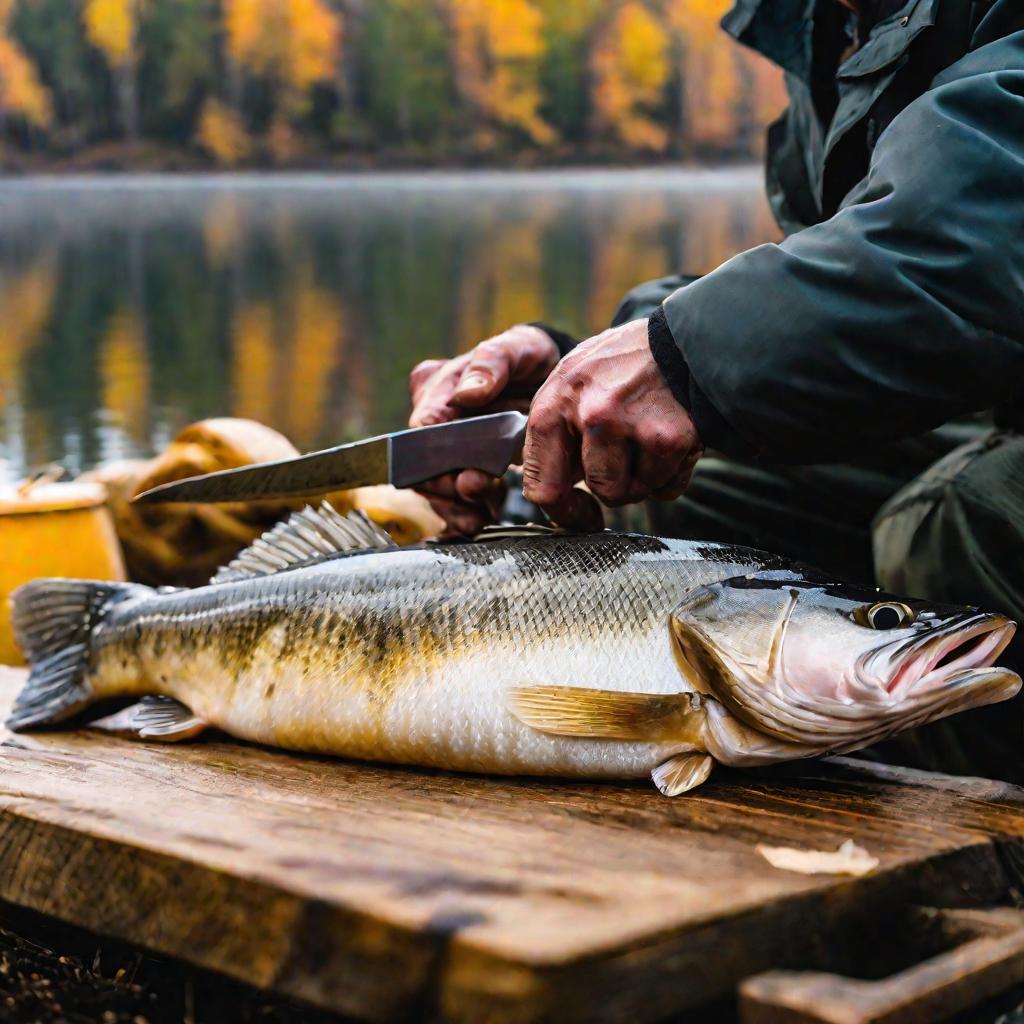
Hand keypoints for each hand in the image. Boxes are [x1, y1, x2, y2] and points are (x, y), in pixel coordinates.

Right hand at [408, 324, 560, 534]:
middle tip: (476, 494)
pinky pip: (454, 498)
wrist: (555, 375)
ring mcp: (448, 446)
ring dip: (455, 507)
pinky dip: (465, 513)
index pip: (422, 429)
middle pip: (424, 464)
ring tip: (478, 519)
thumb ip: (491, 363)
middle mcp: (433, 418)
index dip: (437, 456)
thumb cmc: (529, 357)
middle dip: (448, 486)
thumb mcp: (517, 348)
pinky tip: (480, 521)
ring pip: (436, 487)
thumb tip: (466, 394)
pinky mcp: (465, 467)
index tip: (459, 474)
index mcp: (436, 386)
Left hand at [523, 318, 702, 528]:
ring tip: (648, 437)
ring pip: (634, 493)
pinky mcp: (671, 438)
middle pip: (601, 492)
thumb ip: (554, 436)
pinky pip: (667, 488)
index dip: (564, 511)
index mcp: (554, 406)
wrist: (683, 340)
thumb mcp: (571, 385)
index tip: (580, 513)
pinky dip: (672, 473)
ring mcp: (632, 426)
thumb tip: (551, 497)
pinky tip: (670, 438)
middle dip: (616, 482)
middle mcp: (591, 415)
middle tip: (627, 449)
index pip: (543, 487)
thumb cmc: (621, 368)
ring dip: (644, 478)